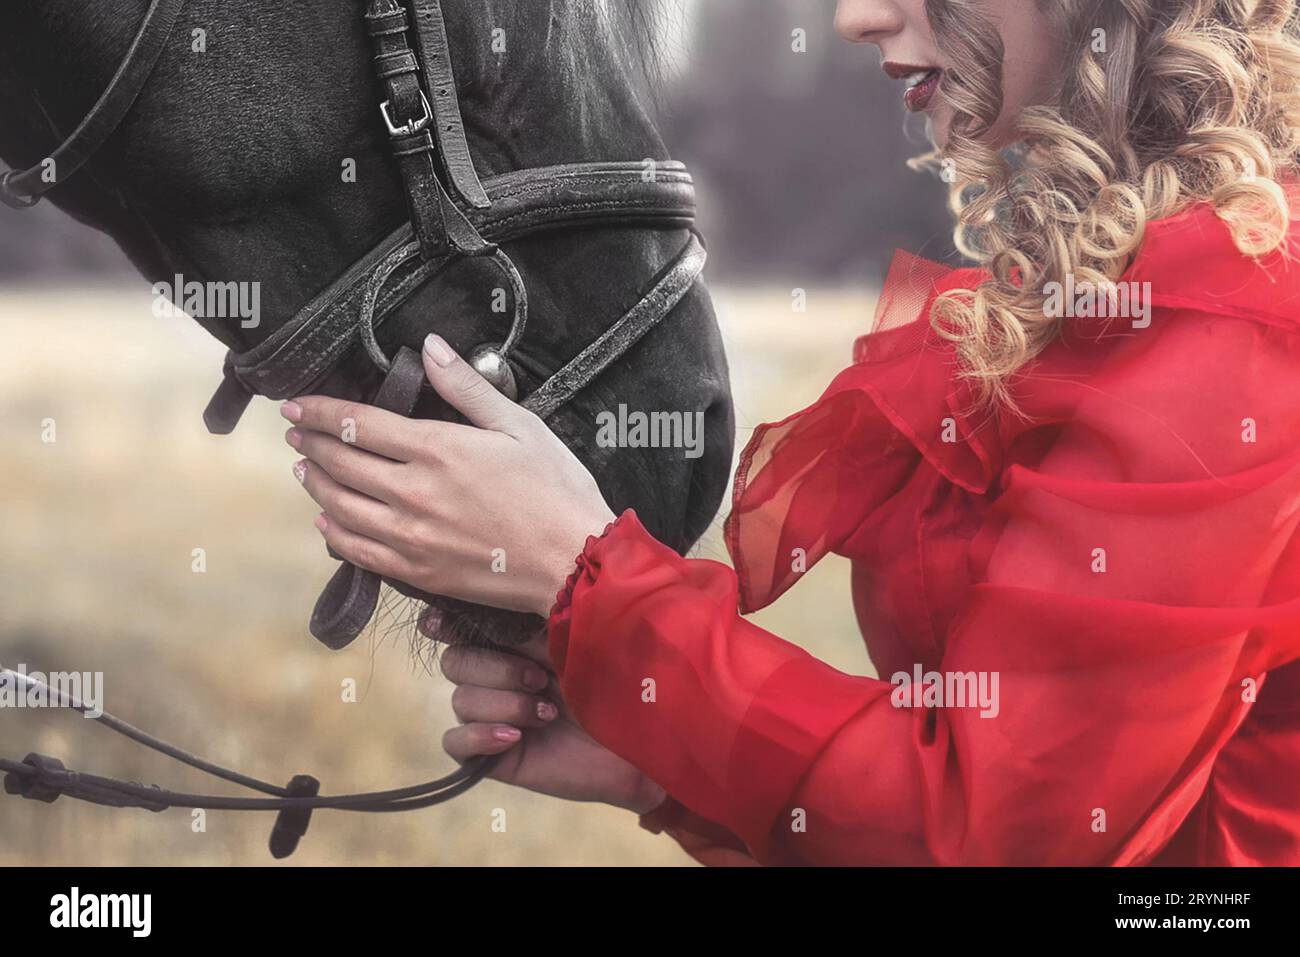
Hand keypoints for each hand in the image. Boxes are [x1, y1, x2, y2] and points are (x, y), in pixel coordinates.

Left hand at [282, 334, 615, 617]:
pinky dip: (334, 532)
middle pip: (341, 463)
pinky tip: (326, 521)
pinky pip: (358, 550)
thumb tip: (431, 347)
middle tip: (296, 432)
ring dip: (315, 484)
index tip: (296, 406)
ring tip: (304, 468)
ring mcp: (412, 536)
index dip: (320, 412)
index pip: (358, 424)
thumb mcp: (519, 426)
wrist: (572, 561)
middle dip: (311, 443)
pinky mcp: (418, 571)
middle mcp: (414, 492)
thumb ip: (467, 387)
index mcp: (438, 449)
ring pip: (340, 506)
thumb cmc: (555, 491)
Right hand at [436, 626, 666, 813]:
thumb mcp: (573, 644)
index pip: (461, 629)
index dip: (446, 624)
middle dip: (496, 668)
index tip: (443, 624)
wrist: (636, 743)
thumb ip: (531, 625)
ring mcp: (493, 716)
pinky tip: (514, 736)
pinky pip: (455, 741)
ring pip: (461, 699)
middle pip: (454, 661)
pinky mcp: (494, 754)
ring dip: (505, 703)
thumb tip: (492, 596)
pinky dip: (479, 735)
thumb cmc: (614, 686)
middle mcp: (496, 677)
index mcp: (513, 645)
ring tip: (548, 713)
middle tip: (541, 679)